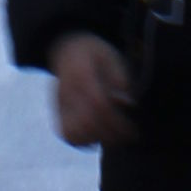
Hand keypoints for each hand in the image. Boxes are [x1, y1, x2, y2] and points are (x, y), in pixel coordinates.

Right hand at [50, 34, 138, 150]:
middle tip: (128, 135)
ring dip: (96, 139)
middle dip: (110, 134)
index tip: (132, 129)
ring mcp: (59, 103)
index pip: (98, 104)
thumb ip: (120, 79)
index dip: (117, 121)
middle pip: (86, 123)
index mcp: (82, 74)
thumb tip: (126, 103)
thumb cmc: (95, 54)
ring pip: (73, 134)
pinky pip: (67, 135)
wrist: (67, 48)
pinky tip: (99, 137)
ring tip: (114, 137)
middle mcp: (67, 91)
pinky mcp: (57, 113)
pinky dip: (83, 142)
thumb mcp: (112, 57)